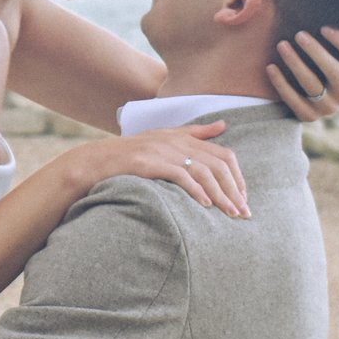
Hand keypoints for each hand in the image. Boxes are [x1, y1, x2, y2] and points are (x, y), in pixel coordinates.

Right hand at [69, 122, 248, 217]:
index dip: (238, 177)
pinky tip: (205, 204)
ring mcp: (164, 151)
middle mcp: (177, 142)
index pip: (223, 155)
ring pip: (204, 172)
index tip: (243, 197)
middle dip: (234, 190)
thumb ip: (195, 132)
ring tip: (230, 213)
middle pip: (218, 165)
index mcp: (184, 137)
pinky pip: (180, 175)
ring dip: (220, 195)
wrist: (95, 161)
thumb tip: (223, 124)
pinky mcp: (150, 163)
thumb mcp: (164, 137)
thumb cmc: (130, 155)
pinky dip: (195, 190)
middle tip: (243, 212)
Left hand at [268, 27, 338, 121]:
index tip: (323, 27)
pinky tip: (270, 67)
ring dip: (295, 63)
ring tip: (281, 45)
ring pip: (312, 84)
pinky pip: (293, 100)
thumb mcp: (335, 51)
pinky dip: (280, 83)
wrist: (307, 97)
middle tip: (298, 34)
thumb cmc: (322, 62)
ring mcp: (328, 108)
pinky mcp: (309, 116)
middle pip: (333, 70)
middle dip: (316, 51)